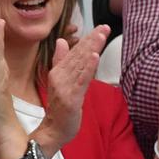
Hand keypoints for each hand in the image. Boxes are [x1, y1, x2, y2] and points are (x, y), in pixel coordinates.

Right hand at [30, 26, 108, 153]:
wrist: (53, 130)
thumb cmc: (59, 108)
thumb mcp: (60, 81)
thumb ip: (60, 61)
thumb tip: (61, 41)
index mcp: (58, 71)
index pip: (74, 51)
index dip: (87, 39)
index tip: (100, 28)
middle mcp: (60, 76)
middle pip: (78, 55)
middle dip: (92, 40)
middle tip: (105, 27)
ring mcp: (65, 87)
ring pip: (80, 65)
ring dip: (91, 49)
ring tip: (101, 36)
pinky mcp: (71, 98)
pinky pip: (81, 80)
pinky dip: (88, 68)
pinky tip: (94, 56)